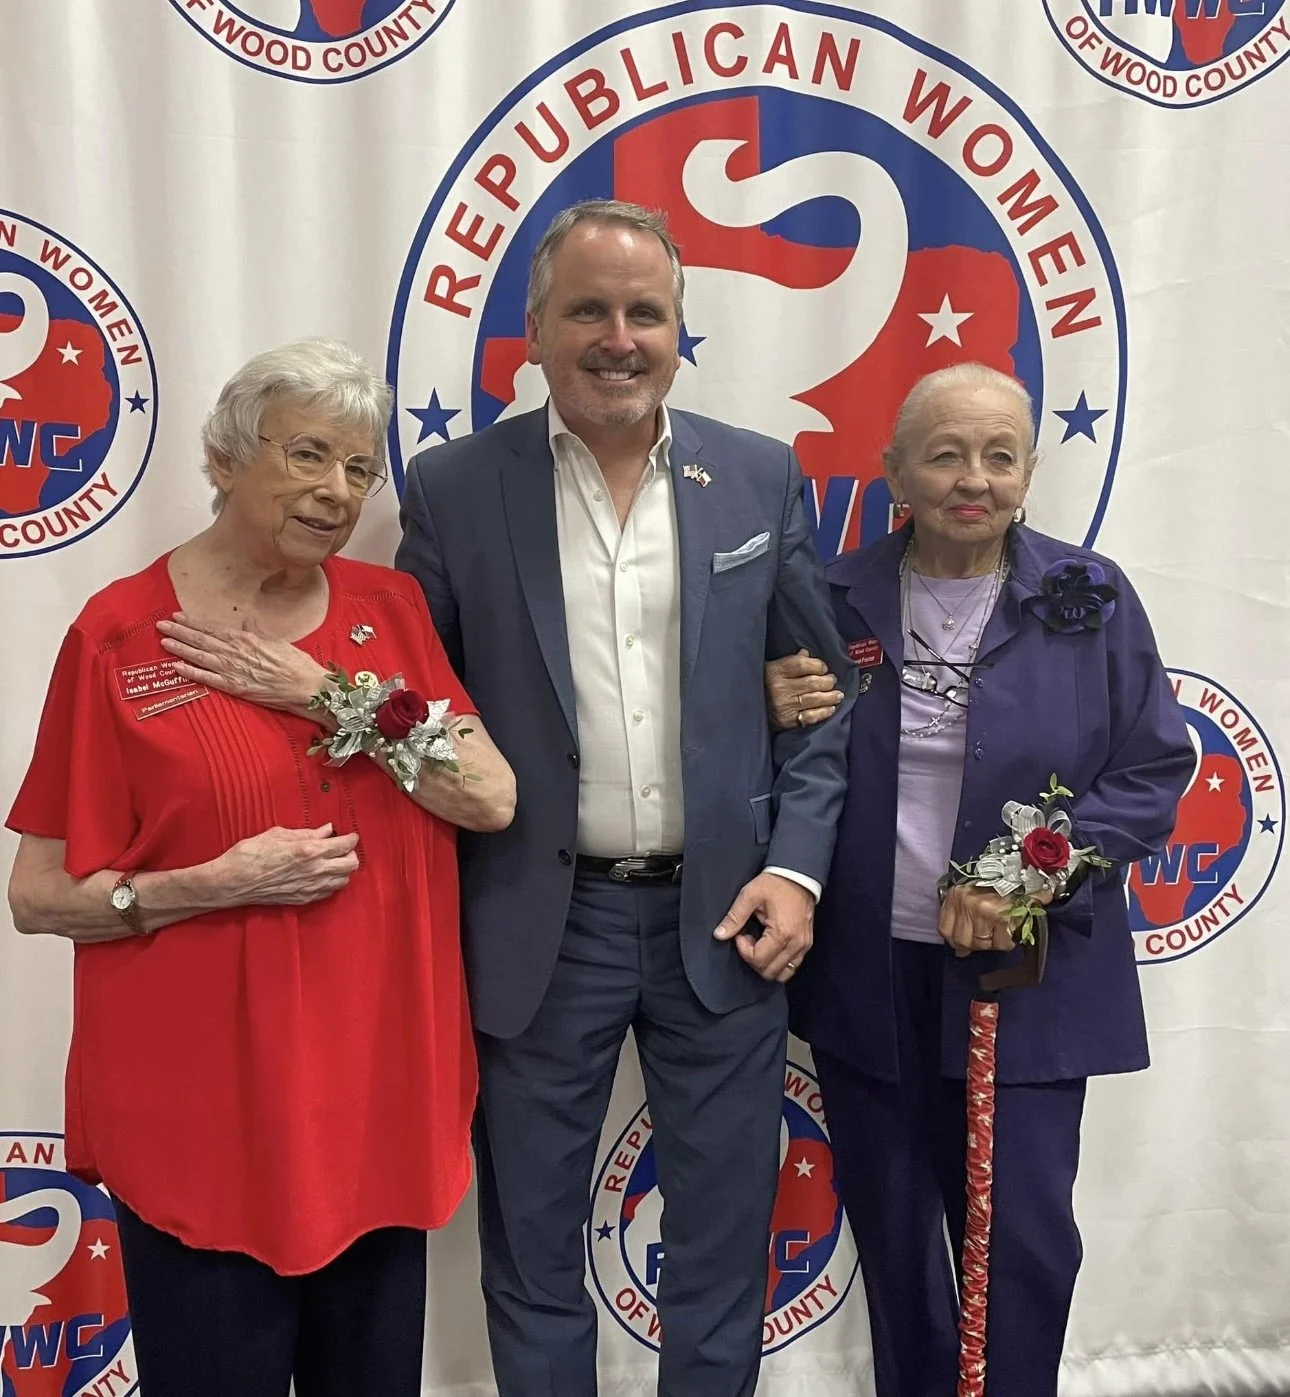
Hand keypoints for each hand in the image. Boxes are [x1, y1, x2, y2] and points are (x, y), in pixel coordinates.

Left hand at [157, 613, 327, 716]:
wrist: (306, 686)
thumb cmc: (296, 664)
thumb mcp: (277, 642)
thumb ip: (257, 633)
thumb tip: (246, 623)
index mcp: (247, 639)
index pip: (214, 628)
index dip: (194, 622)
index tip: (179, 616)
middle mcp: (236, 652)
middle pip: (202, 640)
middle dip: (180, 631)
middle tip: (161, 624)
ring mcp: (234, 670)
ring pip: (200, 657)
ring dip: (181, 648)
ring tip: (164, 641)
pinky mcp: (235, 687)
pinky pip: (208, 679)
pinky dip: (191, 673)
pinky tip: (176, 667)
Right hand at [213, 825, 359, 906]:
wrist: (232, 882)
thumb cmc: (250, 854)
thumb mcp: (278, 834)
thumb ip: (307, 833)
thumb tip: (327, 830)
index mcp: (309, 850)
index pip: (345, 845)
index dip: (352, 838)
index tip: (351, 835)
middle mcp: (315, 871)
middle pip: (351, 864)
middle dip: (351, 854)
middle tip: (343, 847)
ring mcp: (310, 887)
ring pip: (343, 880)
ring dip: (343, 870)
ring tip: (333, 861)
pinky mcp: (303, 899)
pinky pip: (329, 892)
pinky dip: (332, 883)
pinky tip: (323, 875)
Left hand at [713, 871, 812, 981]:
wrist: (798, 875)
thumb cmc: (775, 884)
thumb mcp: (750, 895)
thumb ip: (734, 917)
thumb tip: (719, 934)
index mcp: (782, 933)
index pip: (759, 960)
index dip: (744, 950)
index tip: (741, 934)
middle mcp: (796, 944)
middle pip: (769, 972)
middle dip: (753, 959)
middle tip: (748, 939)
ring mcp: (803, 946)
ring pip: (782, 974)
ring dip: (766, 964)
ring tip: (760, 944)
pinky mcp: (806, 944)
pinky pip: (792, 966)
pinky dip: (778, 962)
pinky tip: (770, 946)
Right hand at [765, 650, 843, 731]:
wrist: (747, 710)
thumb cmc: (763, 685)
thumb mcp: (771, 669)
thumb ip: (790, 661)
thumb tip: (806, 653)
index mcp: (775, 671)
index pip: (801, 664)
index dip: (817, 665)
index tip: (824, 668)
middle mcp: (779, 688)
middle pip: (811, 682)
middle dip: (827, 681)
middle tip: (833, 680)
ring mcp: (783, 705)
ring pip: (814, 699)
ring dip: (830, 697)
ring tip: (838, 695)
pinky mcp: (787, 720)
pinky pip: (810, 716)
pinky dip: (823, 712)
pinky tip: (831, 708)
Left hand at [937, 885, 1052, 957]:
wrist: (1023, 875)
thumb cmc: (998, 887)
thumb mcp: (973, 896)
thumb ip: (962, 919)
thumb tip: (960, 952)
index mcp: (956, 895)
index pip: (945, 930)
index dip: (956, 941)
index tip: (965, 945)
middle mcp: (965, 902)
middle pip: (962, 940)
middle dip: (976, 944)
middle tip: (988, 937)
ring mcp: (981, 909)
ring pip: (981, 943)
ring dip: (992, 943)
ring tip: (1000, 932)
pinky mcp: (999, 917)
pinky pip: (1000, 943)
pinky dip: (1006, 943)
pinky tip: (1009, 934)